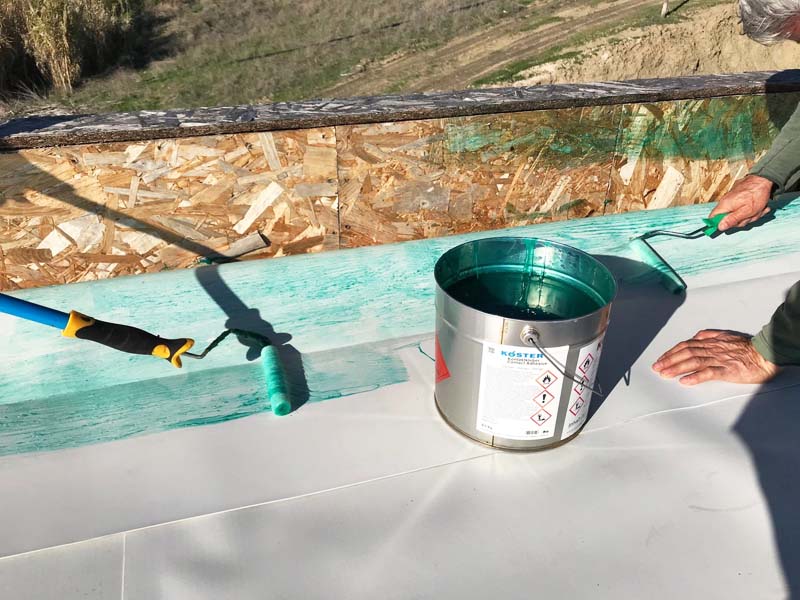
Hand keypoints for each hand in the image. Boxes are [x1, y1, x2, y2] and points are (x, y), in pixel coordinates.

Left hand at [652, 330, 779, 384]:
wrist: (766, 353)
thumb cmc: (748, 346)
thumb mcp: (726, 335)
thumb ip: (710, 335)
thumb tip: (696, 336)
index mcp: (711, 341)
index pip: (686, 345)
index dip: (671, 352)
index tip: (661, 359)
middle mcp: (712, 349)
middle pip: (686, 353)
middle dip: (669, 360)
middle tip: (657, 368)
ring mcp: (720, 359)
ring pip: (693, 362)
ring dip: (677, 368)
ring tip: (665, 374)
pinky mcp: (728, 370)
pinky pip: (709, 373)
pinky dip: (695, 377)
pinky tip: (685, 381)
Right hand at [709, 175, 772, 231]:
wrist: (763, 180)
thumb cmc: (756, 194)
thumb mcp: (746, 211)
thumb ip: (732, 219)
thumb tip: (720, 227)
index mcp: (725, 205)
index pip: (712, 218)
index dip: (718, 225)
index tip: (729, 226)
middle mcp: (725, 203)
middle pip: (728, 219)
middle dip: (741, 221)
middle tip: (750, 216)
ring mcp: (731, 201)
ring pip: (737, 216)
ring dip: (749, 216)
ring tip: (756, 210)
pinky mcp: (737, 199)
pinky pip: (742, 210)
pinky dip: (750, 211)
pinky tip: (758, 207)